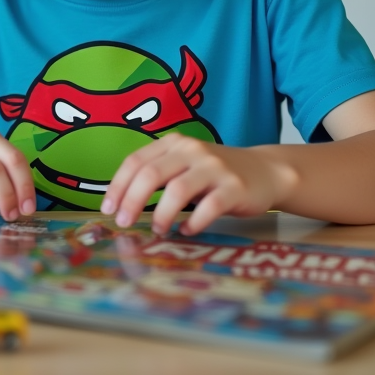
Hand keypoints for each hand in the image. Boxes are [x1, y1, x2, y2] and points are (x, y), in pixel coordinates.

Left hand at [101, 134, 290, 235]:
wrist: (266, 172)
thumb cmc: (215, 174)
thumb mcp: (184, 165)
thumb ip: (158, 175)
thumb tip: (122, 203)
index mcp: (174, 143)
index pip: (136, 161)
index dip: (118, 186)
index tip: (108, 208)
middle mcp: (192, 150)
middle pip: (151, 174)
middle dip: (132, 201)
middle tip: (124, 223)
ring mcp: (215, 168)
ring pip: (177, 190)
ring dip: (162, 214)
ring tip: (159, 230)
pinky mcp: (235, 188)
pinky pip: (209, 207)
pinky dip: (194, 222)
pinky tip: (188, 230)